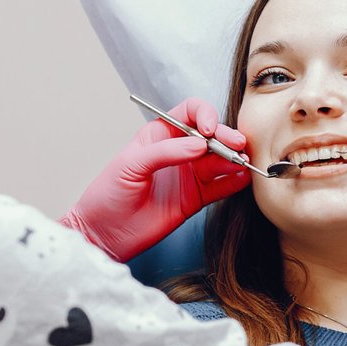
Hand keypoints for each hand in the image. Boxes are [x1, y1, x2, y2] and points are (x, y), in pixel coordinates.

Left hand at [60, 98, 250, 261]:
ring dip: (234, 159)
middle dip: (226, 138)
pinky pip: (221, 187)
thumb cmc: (108, 194)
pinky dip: (234, 182)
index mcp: (160, 135)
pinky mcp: (195, 199)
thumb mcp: (130, 165)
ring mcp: (188, 175)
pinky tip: (242, 180)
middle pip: (211, 136)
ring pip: (220, 160)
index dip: (204, 115)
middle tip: (237, 146)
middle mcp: (178, 151)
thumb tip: (200, 145)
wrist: (104, 233)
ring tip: (242, 163)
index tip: (208, 130)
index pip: (190, 113)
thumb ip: (165, 153)